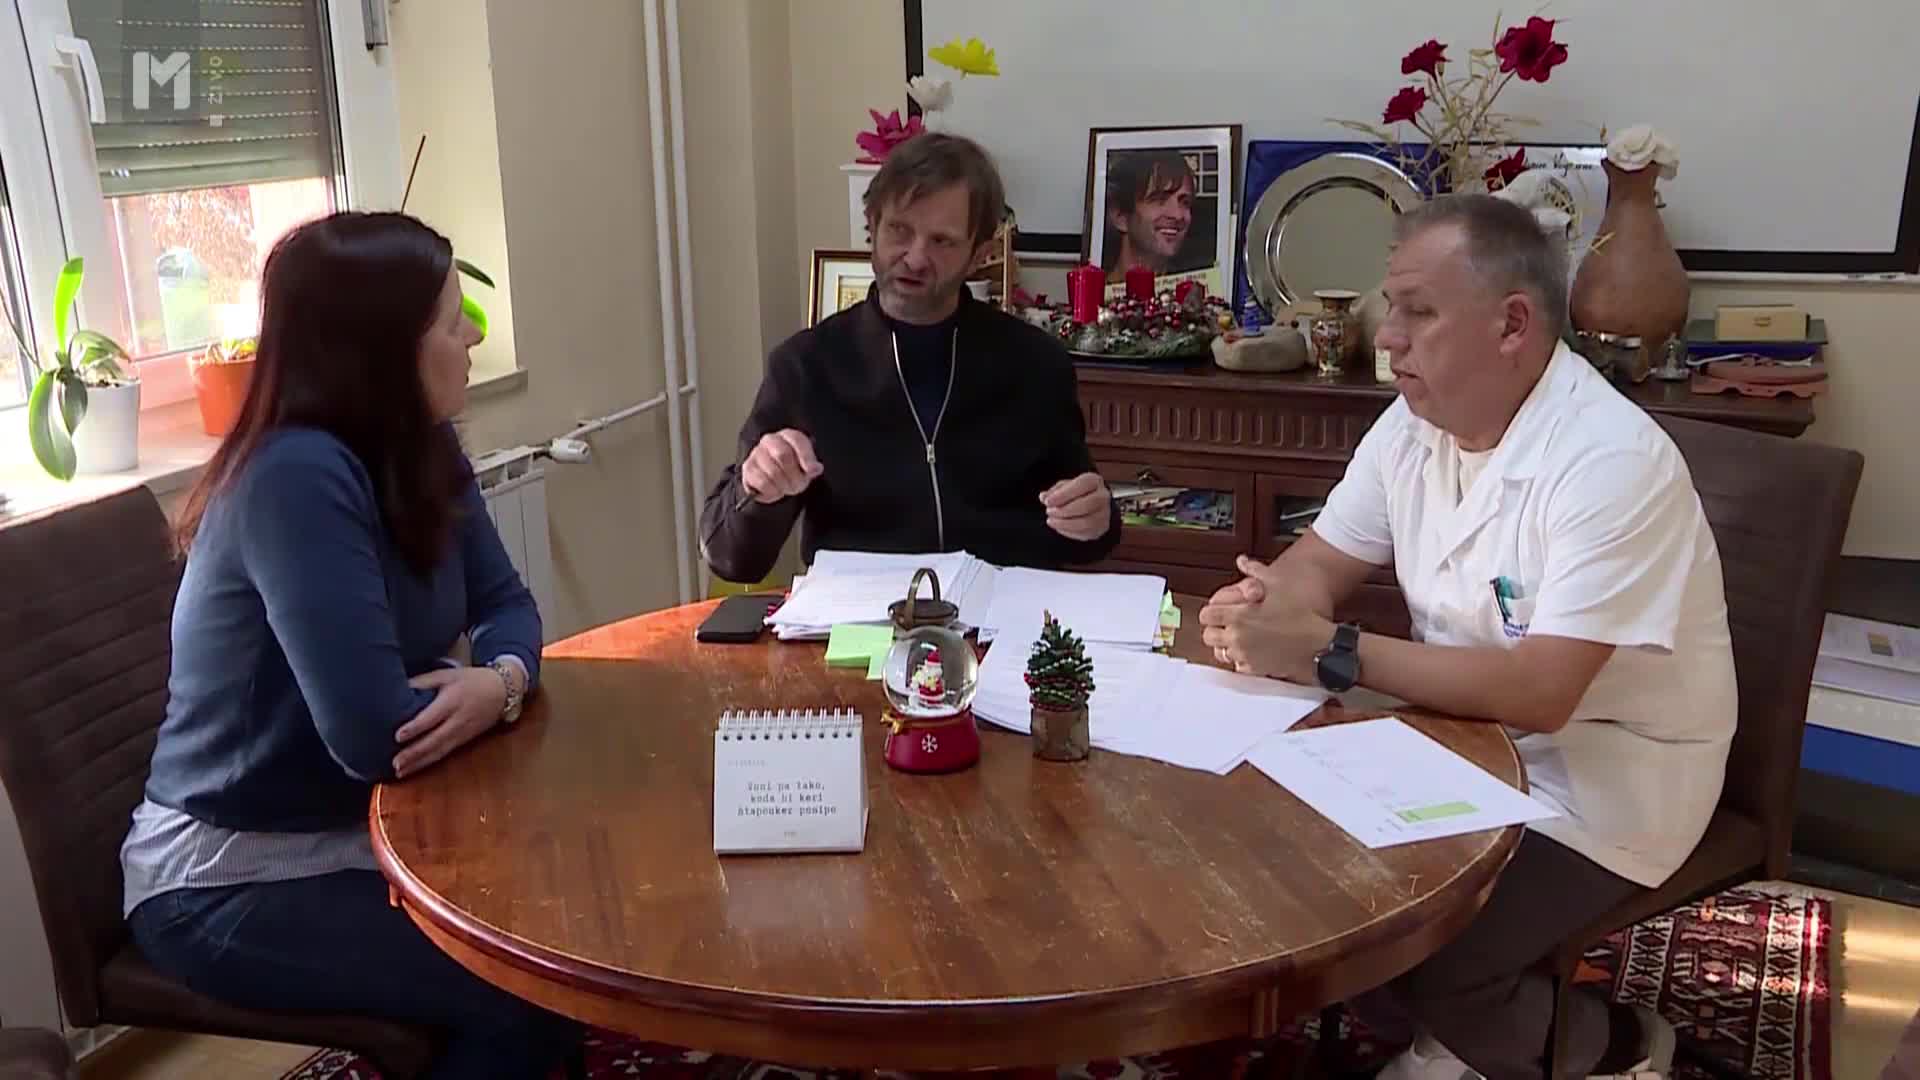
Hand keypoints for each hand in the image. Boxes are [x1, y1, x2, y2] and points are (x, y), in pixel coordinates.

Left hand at [392, 667, 508, 778]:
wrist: (502, 691)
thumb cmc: (472, 680)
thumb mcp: (448, 674)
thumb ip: (424, 681)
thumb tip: (399, 689)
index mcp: (452, 701)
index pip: (432, 717)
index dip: (415, 727)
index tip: (398, 736)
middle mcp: (457, 720)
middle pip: (434, 740)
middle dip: (414, 753)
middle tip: (394, 763)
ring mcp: (462, 733)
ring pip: (439, 751)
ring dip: (419, 763)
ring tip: (400, 771)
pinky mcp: (464, 741)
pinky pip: (444, 754)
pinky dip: (428, 762)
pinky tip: (414, 768)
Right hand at [741, 429, 821, 503]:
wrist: (770, 480)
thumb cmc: (791, 470)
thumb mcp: (805, 466)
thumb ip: (811, 466)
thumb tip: (815, 469)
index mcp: (787, 436)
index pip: (797, 440)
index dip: (806, 456)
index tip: (812, 471)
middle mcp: (770, 440)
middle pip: (783, 456)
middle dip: (794, 476)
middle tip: (799, 486)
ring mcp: (756, 453)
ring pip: (773, 472)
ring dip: (784, 486)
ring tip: (786, 488)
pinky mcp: (748, 469)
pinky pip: (763, 483)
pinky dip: (773, 491)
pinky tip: (775, 490)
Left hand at [1040, 472, 1111, 540]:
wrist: (1091, 505)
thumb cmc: (1075, 493)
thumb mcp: (1063, 487)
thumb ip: (1053, 492)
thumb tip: (1044, 497)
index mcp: (1094, 481)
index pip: (1083, 484)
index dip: (1064, 494)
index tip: (1048, 501)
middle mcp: (1103, 496)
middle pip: (1087, 504)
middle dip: (1064, 510)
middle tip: (1049, 511)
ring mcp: (1104, 513)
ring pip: (1086, 522)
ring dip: (1065, 523)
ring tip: (1051, 521)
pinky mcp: (1101, 528)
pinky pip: (1085, 533)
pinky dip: (1068, 531)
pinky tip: (1059, 526)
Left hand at [1198, 556, 1334, 681]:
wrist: (1320, 643)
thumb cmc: (1302, 614)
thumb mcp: (1278, 583)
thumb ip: (1255, 571)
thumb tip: (1243, 560)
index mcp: (1238, 615)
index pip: (1206, 615)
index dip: (1212, 612)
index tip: (1219, 611)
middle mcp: (1237, 637)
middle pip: (1208, 636)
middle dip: (1216, 630)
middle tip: (1227, 625)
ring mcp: (1245, 655)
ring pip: (1221, 653)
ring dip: (1227, 645)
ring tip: (1241, 637)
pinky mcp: (1255, 669)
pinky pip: (1238, 666)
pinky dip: (1242, 659)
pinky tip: (1253, 650)